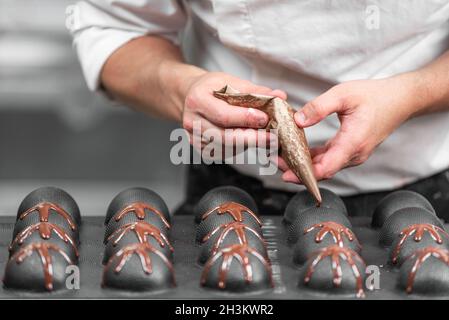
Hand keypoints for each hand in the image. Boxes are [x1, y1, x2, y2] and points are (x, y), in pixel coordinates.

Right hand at [181, 72, 285, 151]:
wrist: (189, 96)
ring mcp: (195, 139)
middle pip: (225, 137)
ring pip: (227, 147)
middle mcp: (192, 122)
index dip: (245, 119)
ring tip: (268, 139)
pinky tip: (253, 141)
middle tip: (273, 137)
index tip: (265, 118)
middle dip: (252, 138)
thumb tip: (279, 96)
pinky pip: (225, 152)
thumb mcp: (229, 81)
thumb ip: (254, 90)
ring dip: (250, 145)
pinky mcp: (202, 150)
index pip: (224, 115)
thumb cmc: (210, 87)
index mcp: (197, 100)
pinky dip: (242, 148)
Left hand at [280, 74, 421, 182]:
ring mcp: (353, 155)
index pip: (326, 168)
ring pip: (325, 167)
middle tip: (275, 161)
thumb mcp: (343, 94)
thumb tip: (297, 121)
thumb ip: (318, 107)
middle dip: (297, 169)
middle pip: (322, 171)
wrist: (400, 100)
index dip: (305, 174)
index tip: (286, 175)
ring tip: (281, 157)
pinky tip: (297, 152)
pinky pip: (329, 160)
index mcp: (353, 142)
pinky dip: (312, 158)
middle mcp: (354, 154)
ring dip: (303, 165)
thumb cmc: (375, 96)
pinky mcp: (350, 151)